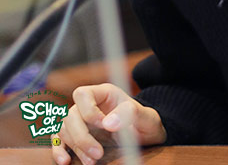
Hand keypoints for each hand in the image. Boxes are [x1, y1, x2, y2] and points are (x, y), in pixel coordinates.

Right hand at [51, 83, 166, 163]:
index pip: (83, 94)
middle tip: (97, 154)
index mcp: (104, 93)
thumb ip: (129, 114)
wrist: (145, 136)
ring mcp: (81, 121)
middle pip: (71, 115)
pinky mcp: (77, 137)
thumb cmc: (145, 122)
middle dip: (81, 136)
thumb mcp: (145, 116)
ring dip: (75, 147)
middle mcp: (89, 105)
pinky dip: (59, 150)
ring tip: (92, 162)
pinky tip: (65, 161)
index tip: (103, 126)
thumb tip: (108, 123)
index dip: (88, 111)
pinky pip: (59, 140)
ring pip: (65, 129)